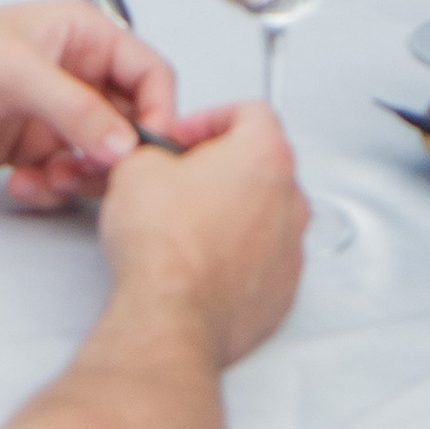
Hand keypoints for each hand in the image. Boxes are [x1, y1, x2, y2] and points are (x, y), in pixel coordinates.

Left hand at [0, 0, 181, 209]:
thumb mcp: (17, 71)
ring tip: (51, 177)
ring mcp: (56, 115)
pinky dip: (51, 189)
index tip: (146, 148)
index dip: (158, 111)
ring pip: (100, 157)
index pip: (149, 73)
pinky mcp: (34, 148)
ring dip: (81, 177)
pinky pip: (64, 177)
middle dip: (115, 155)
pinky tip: (22, 183)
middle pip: (130, 122)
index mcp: (85, 36)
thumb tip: (124, 142)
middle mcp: (77, 75)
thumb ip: (76, 108)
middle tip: (91, 172)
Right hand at [98, 98, 305, 364]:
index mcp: (265, 155)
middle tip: (184, 178)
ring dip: (234, 213)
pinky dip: (240, 257)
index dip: (209, 119)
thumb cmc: (166, 249)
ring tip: (190, 225)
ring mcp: (291, 249)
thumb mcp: (138, 168)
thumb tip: (153, 161)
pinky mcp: (283, 292)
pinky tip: (203, 264)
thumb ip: (156, 152)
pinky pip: (266, 261)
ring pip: (267, 214)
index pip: (250, 113)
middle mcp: (290, 200)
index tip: (185, 139)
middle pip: (263, 164)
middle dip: (223, 167)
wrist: (172, 315)